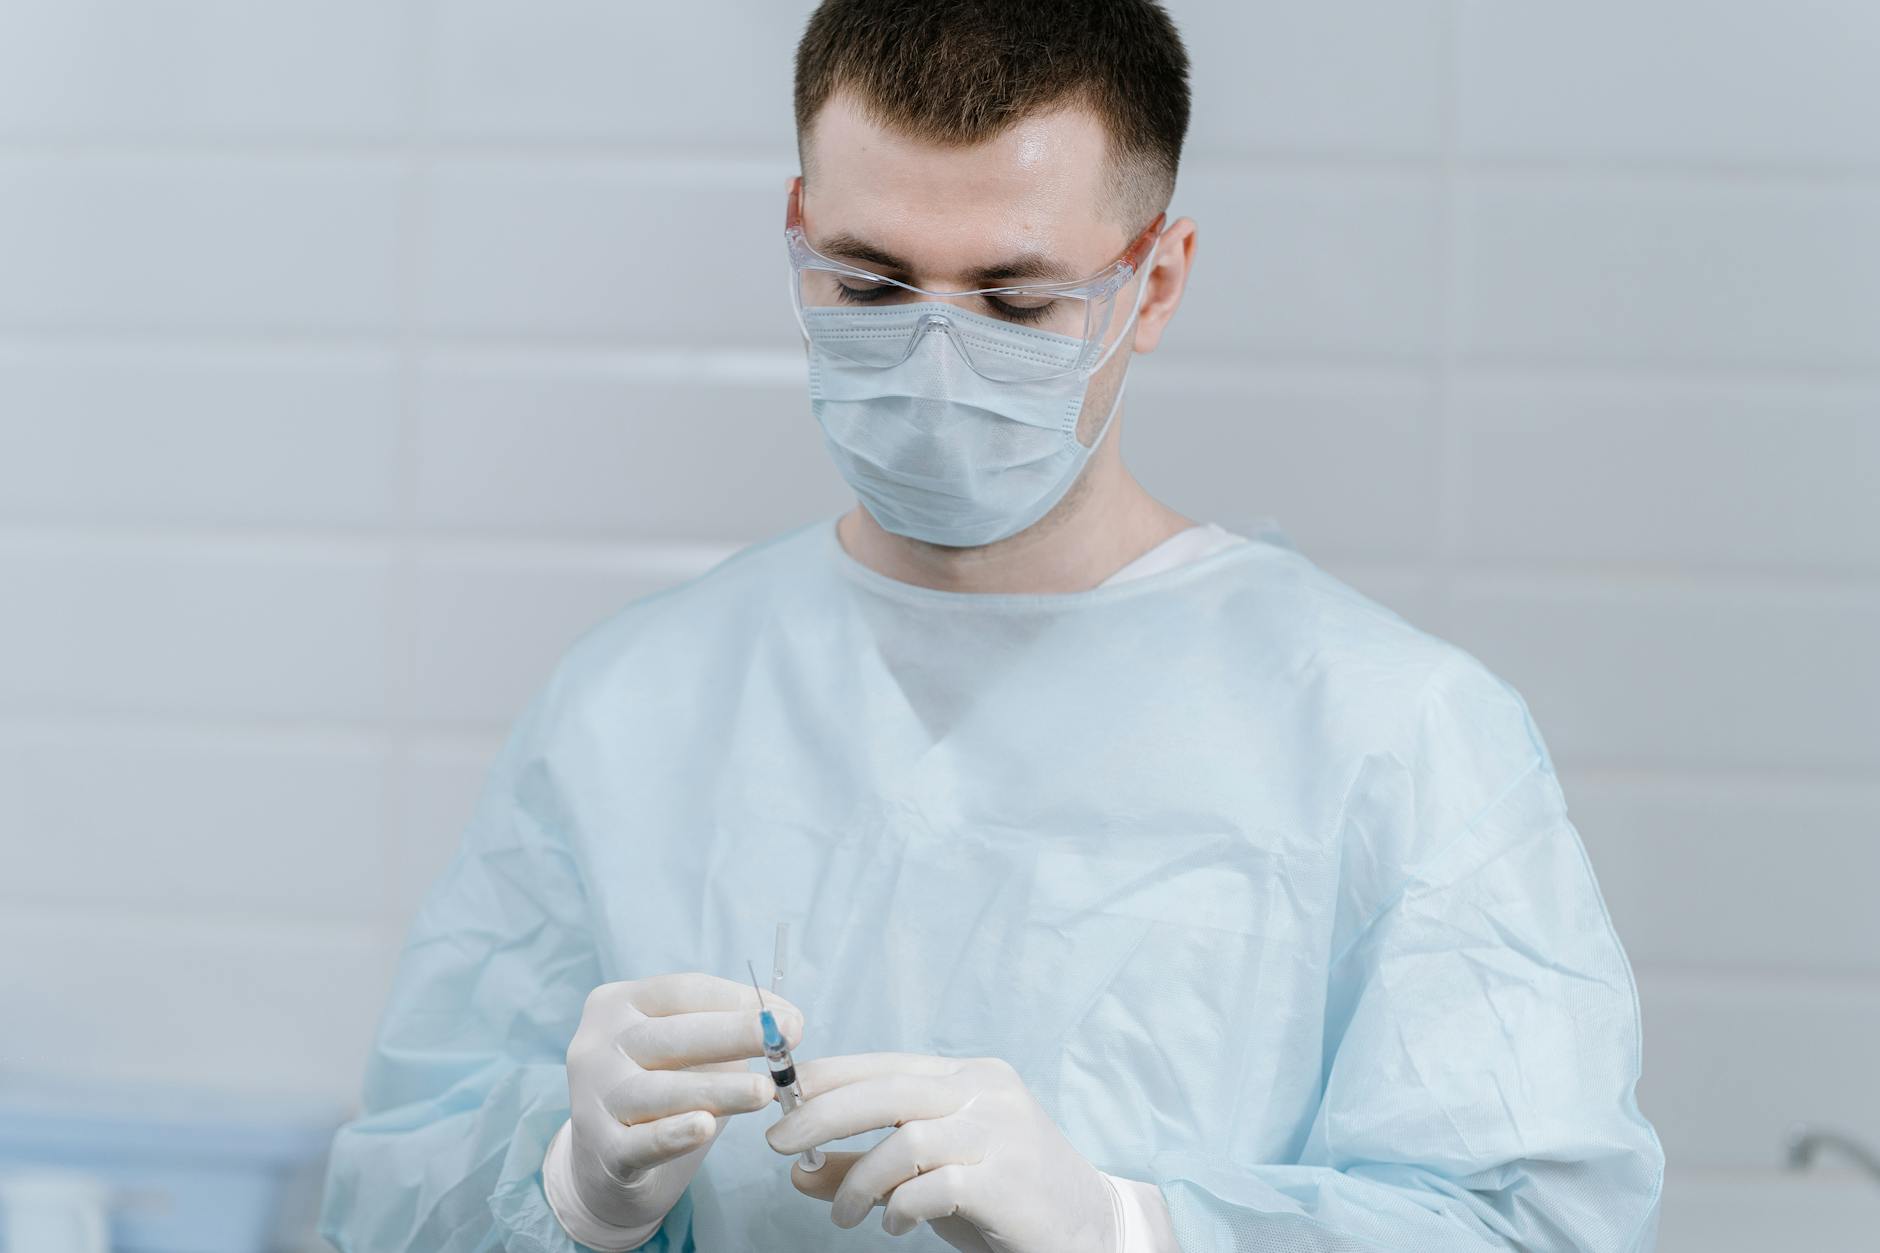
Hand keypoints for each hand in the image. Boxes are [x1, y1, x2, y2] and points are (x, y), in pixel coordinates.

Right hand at [549, 973, 803, 1244]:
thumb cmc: (656, 1090)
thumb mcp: (684, 1052)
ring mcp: (593, 1098)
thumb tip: (787, 1021)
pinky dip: (673, 1134)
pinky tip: (705, 1128)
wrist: (602, 1162)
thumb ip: (725, 1034)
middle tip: (787, 1037)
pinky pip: (640, 1142)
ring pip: (661, 1090)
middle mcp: (596, 1045)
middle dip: (735, 1034)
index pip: (682, 992)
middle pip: (672, 1035)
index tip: (789, 1016)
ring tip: (764, 1090)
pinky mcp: (600, 1150)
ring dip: (718, 1089)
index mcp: (617, 1005)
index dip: (737, 1001)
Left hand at [765, 1053, 1119, 1252]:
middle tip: (776, 1143)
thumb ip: (867, 1169)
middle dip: (822, 1114)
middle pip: (887, 1090)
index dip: (828, 1075)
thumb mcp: (929, 1178)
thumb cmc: (1002, 1202)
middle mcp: (986, 1093)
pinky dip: (899, 1206)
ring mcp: (1001, 1133)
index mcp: (969, 1078)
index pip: (886, 1064)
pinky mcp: (1008, 1180)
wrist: (1088, 1233)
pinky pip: (933, 1186)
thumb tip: (797, 1171)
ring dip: (859, 1181)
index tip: (779, 1093)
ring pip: (906, 1140)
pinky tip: (892, 1224)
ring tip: (845, 1217)